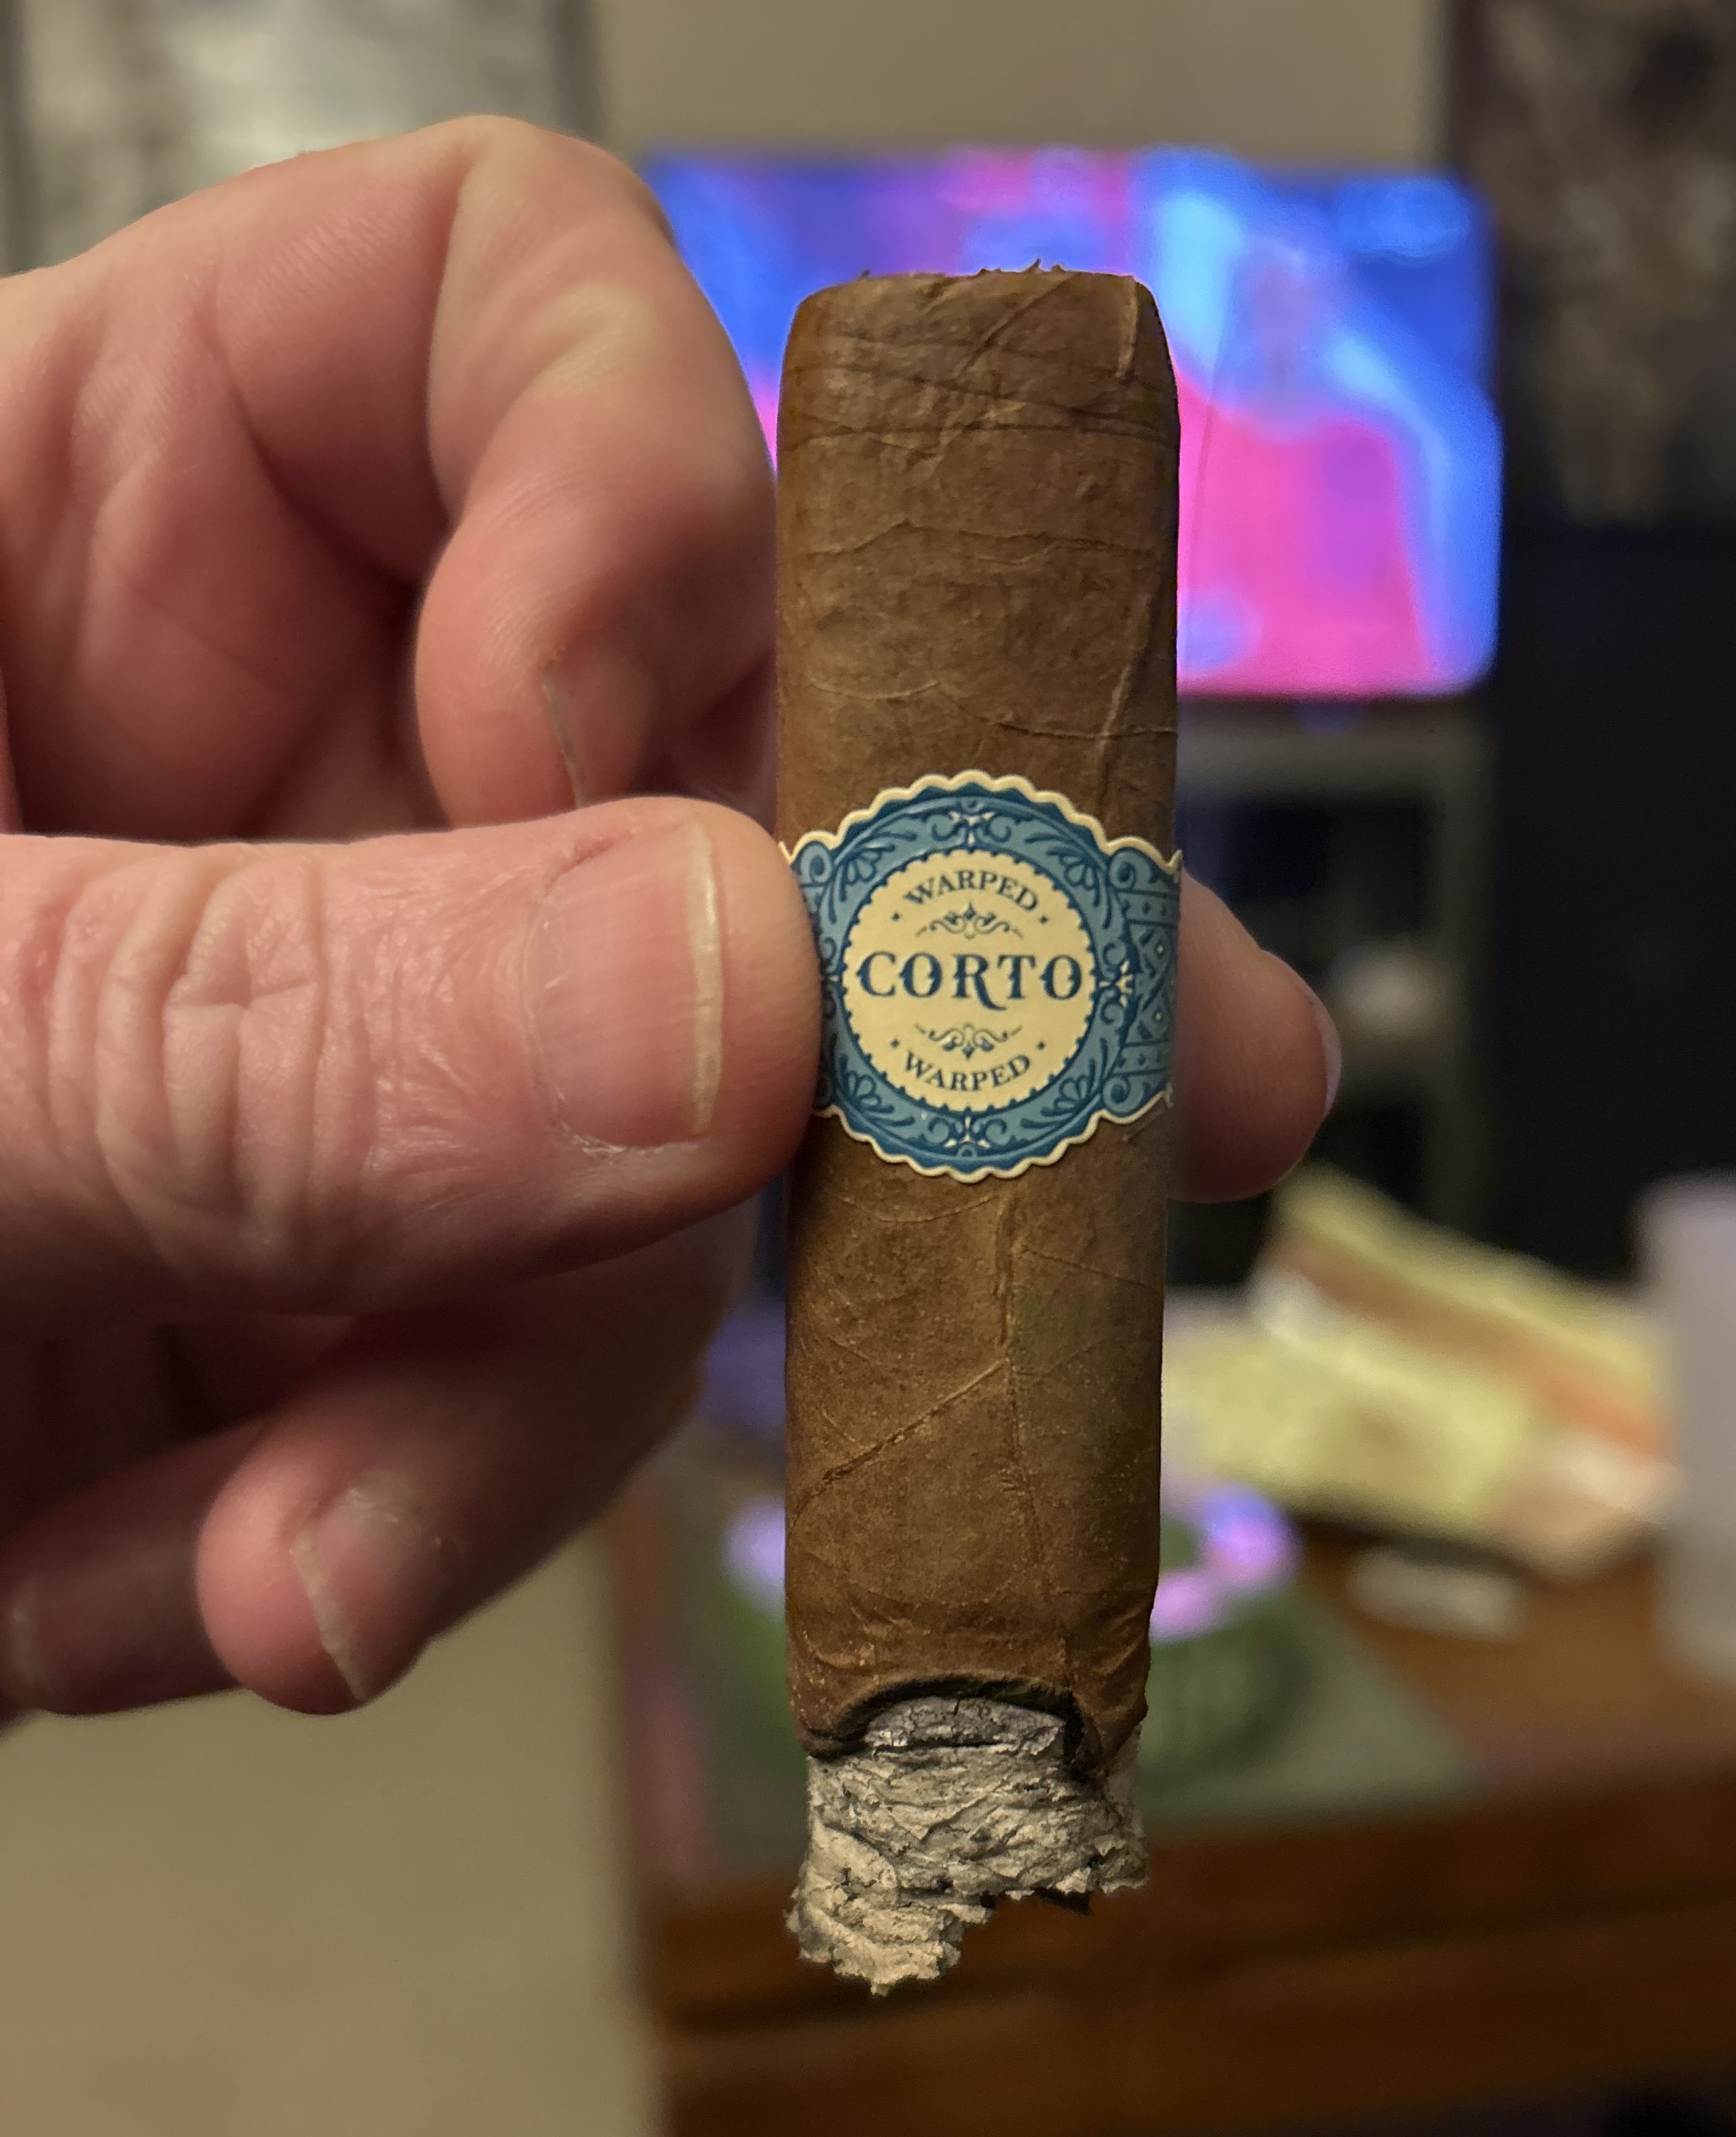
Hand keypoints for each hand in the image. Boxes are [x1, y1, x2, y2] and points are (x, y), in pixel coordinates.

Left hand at [0, 118, 1332, 1722]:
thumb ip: (235, 1028)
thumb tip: (757, 1001)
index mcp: (86, 520)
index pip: (509, 337)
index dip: (664, 515)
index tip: (632, 770)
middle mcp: (258, 764)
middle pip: (687, 812)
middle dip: (775, 1076)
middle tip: (1037, 1224)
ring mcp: (318, 1054)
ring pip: (636, 1173)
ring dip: (502, 1410)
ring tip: (266, 1580)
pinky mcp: (312, 1308)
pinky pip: (497, 1401)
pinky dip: (380, 1531)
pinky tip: (201, 1596)